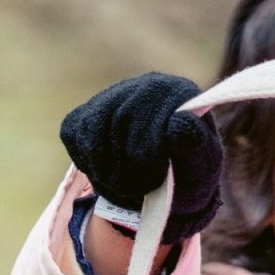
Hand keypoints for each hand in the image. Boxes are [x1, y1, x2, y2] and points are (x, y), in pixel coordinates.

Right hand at [59, 73, 224, 241]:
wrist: (169, 189)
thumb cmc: (190, 176)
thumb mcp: (201, 168)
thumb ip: (195, 144)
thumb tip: (182, 118)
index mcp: (178, 92)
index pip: (151, 111)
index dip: (148, 152)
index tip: (156, 176)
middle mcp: (145, 85)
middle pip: (118, 119)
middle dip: (126, 163)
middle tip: (139, 188)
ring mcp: (113, 96)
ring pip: (92, 127)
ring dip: (105, 166)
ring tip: (127, 184)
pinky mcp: (86, 112)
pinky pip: (74, 133)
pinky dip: (88, 161)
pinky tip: (110, 171)